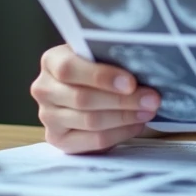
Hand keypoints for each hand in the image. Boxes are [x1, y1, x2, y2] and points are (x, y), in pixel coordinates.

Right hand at [31, 44, 160, 153]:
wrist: (86, 87)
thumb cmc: (98, 67)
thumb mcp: (99, 54)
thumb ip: (111, 57)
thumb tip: (144, 65)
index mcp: (51, 61)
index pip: (69, 69)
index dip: (101, 76)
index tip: (131, 82)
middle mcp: (44, 89)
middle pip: (83, 99)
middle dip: (123, 100)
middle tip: (152, 99)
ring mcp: (48, 117)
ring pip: (90, 121)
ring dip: (125, 117)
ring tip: (148, 111)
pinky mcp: (59, 140)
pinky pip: (93, 141)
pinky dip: (119, 133)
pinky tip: (136, 124)